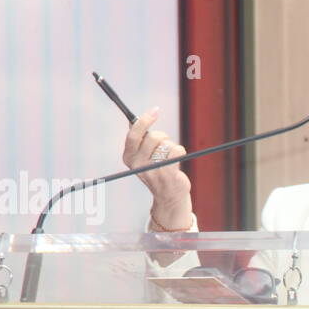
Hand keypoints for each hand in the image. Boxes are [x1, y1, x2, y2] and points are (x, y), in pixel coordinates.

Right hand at [123, 107, 191, 221]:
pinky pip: (176, 150)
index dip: (144, 121)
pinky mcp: (168, 174)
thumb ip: (139, 140)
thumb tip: (133, 120)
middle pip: (153, 137)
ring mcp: (153, 170)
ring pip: (166, 144)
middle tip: (165, 145)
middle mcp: (138, 164)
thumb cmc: (157, 171)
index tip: (155, 110)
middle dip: (163, 137)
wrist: (169, 197)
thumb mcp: (143, 157)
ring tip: (170, 159)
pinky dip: (180, 150)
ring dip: (171, 147)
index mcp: (129, 158)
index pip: (133, 135)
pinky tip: (178, 160)